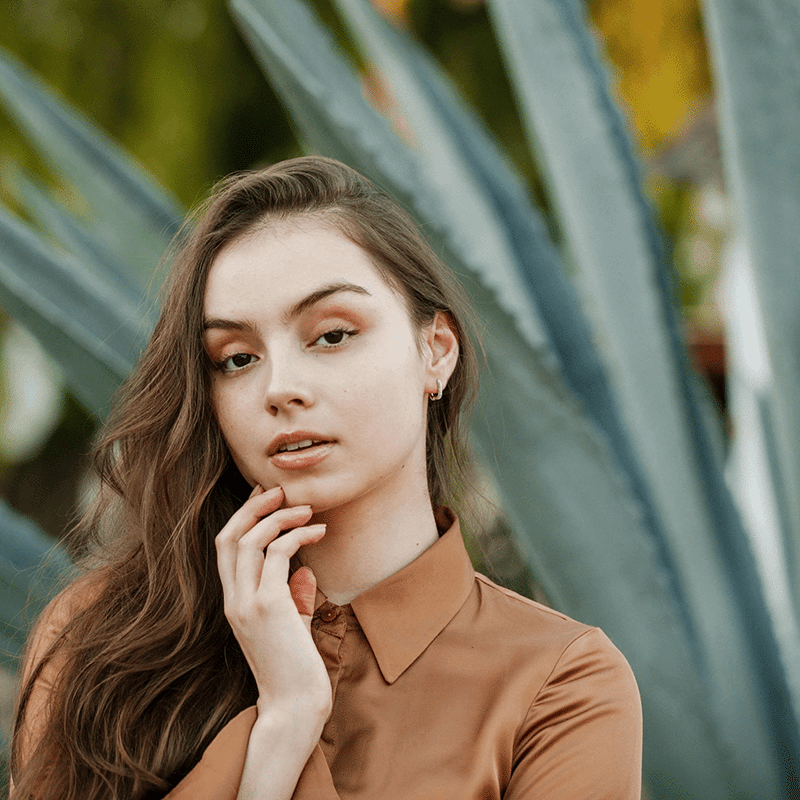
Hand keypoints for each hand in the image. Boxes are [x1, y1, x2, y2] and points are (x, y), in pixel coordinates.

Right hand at [215, 485, 331, 719]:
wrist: (295, 706)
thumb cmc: (295, 669)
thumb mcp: (291, 628)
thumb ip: (293, 598)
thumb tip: (305, 572)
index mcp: (233, 603)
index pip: (225, 549)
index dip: (242, 518)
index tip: (265, 497)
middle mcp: (233, 601)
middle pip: (229, 537)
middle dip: (253, 507)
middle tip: (279, 490)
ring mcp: (247, 604)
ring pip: (250, 541)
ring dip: (279, 517)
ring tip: (307, 508)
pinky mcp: (269, 606)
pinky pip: (278, 554)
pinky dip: (298, 536)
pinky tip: (319, 532)